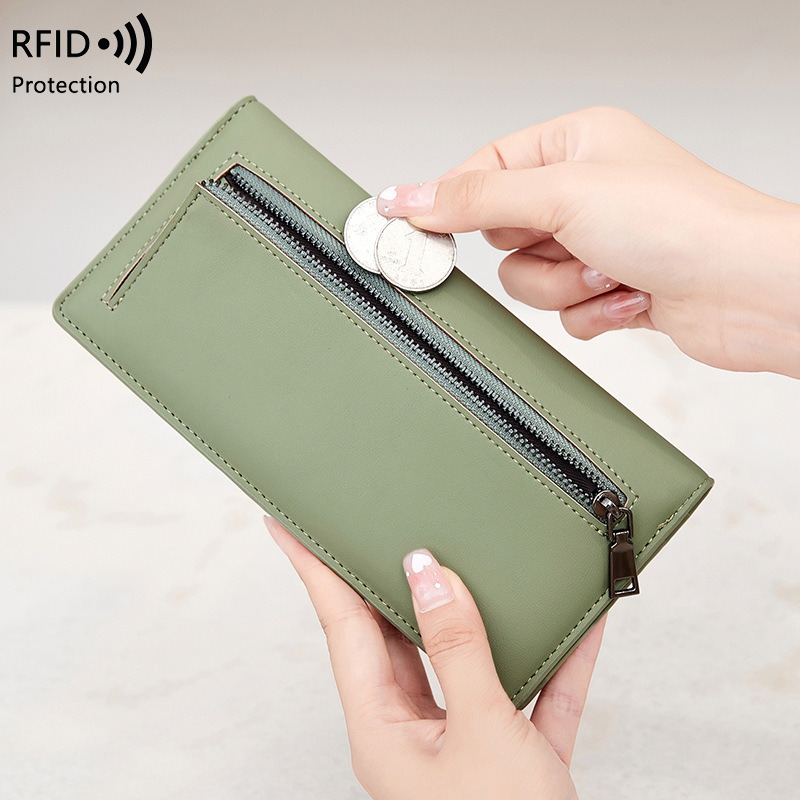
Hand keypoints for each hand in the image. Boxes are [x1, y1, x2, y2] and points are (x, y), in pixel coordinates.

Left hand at [264, 515, 605, 799]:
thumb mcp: (480, 732)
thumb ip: (455, 649)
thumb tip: (427, 572)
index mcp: (383, 729)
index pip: (342, 627)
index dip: (314, 570)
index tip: (288, 526)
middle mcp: (415, 731)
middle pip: (399, 636)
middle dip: (393, 579)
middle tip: (382, 526)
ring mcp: (465, 743)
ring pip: (467, 660)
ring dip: (484, 615)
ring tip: (472, 560)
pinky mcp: (515, 754)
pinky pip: (532, 691)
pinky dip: (554, 660)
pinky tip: (580, 624)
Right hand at [376, 106, 799, 378]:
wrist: (746, 290)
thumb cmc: (684, 222)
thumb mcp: (560, 194)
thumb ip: (474, 198)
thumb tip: (409, 196)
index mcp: (574, 144)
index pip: (483, 170)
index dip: (452, 203)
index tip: (414, 228)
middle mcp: (584, 191)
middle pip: (504, 235)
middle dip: (537, 254)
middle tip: (571, 245)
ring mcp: (597, 243)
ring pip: (529, 280)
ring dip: (566, 287)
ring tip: (611, 272)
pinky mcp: (610, 288)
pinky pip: (563, 311)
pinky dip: (592, 312)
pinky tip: (631, 296)